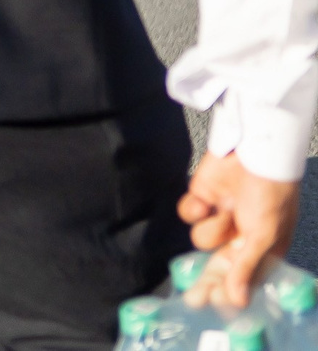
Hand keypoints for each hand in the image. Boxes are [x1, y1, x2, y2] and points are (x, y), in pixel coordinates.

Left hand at [179, 152, 300, 309]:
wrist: (256, 153)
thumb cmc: (270, 195)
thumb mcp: (264, 235)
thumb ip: (247, 266)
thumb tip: (238, 300)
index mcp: (262, 248)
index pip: (242, 276)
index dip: (228, 289)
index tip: (214, 303)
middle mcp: (240, 235)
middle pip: (217, 265)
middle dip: (207, 279)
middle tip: (194, 298)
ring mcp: (220, 216)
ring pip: (201, 238)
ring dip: (211, 228)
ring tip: (225, 213)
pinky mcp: (202, 198)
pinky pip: (188, 214)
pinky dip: (194, 209)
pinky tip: (204, 202)